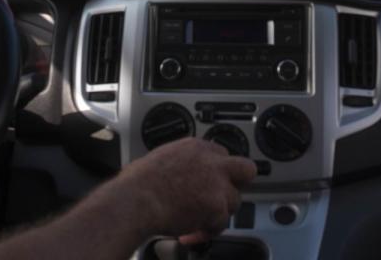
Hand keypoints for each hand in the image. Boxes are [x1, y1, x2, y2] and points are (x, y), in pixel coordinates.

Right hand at [117, 138, 256, 244]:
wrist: (135, 200)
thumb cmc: (137, 183)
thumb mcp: (161, 159)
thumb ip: (181, 163)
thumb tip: (180, 175)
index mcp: (196, 147)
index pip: (221, 155)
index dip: (218, 171)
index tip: (211, 182)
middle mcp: (211, 162)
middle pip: (245, 169)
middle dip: (238, 184)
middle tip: (223, 197)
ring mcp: (217, 184)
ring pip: (234, 201)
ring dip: (218, 213)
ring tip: (197, 220)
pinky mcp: (217, 206)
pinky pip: (221, 225)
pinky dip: (207, 232)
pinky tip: (189, 233)